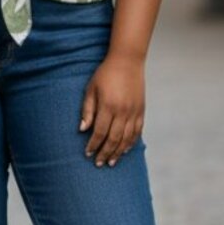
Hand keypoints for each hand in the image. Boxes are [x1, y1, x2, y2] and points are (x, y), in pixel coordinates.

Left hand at [79, 53, 144, 167]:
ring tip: (111, 162)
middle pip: (113, 139)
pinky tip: (125, 150)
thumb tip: (82, 129)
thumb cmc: (105, 74)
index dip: (93, 145)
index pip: (99, 132)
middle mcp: (122, 111)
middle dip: (105, 153)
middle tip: (98, 163)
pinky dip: (131, 143)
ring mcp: (134, 112)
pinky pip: (137, 131)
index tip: (88, 153)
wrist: (127, 61)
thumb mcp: (91, 89)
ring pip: (126, 138)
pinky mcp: (141, 110)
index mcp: (108, 106)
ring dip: (118, 152)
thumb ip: (87, 110)